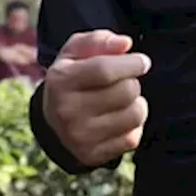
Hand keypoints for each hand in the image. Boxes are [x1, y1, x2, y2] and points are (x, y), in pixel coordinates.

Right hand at [41, 30, 150, 166]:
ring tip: (124, 100)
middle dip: (133, 82)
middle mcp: (66, 111)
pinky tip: (119, 119)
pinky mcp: (92, 155)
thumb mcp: (76, 51)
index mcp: (60, 81)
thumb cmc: (73, 76)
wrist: (53, 122)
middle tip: (124, 82)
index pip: (105, 70)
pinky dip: (133, 126)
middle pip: (126, 91)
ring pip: (135, 115)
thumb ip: (99, 40)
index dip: (131, 63)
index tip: (142, 62)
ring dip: (137, 104)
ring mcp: (79, 136)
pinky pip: (133, 138)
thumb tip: (125, 44)